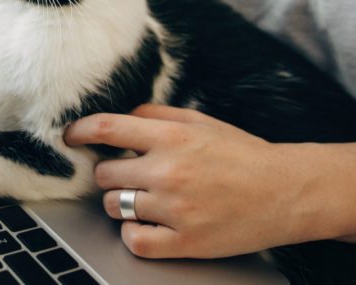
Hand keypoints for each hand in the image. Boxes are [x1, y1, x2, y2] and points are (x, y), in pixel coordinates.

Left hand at [64, 104, 321, 258]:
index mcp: (172, 136)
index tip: (70, 137)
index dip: (79, 132)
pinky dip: (132, 233)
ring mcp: (175, 208)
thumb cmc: (242, 153)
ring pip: (114, 206)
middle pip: (105, 173)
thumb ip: (156, 114)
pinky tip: (146, 224)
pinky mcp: (184, 241)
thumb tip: (120, 116)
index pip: (106, 128)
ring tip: (144, 198)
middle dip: (111, 172)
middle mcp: (168, 171)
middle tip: (130, 174)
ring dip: (121, 202)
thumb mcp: (200, 121)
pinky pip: (133, 240)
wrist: (285, 192)